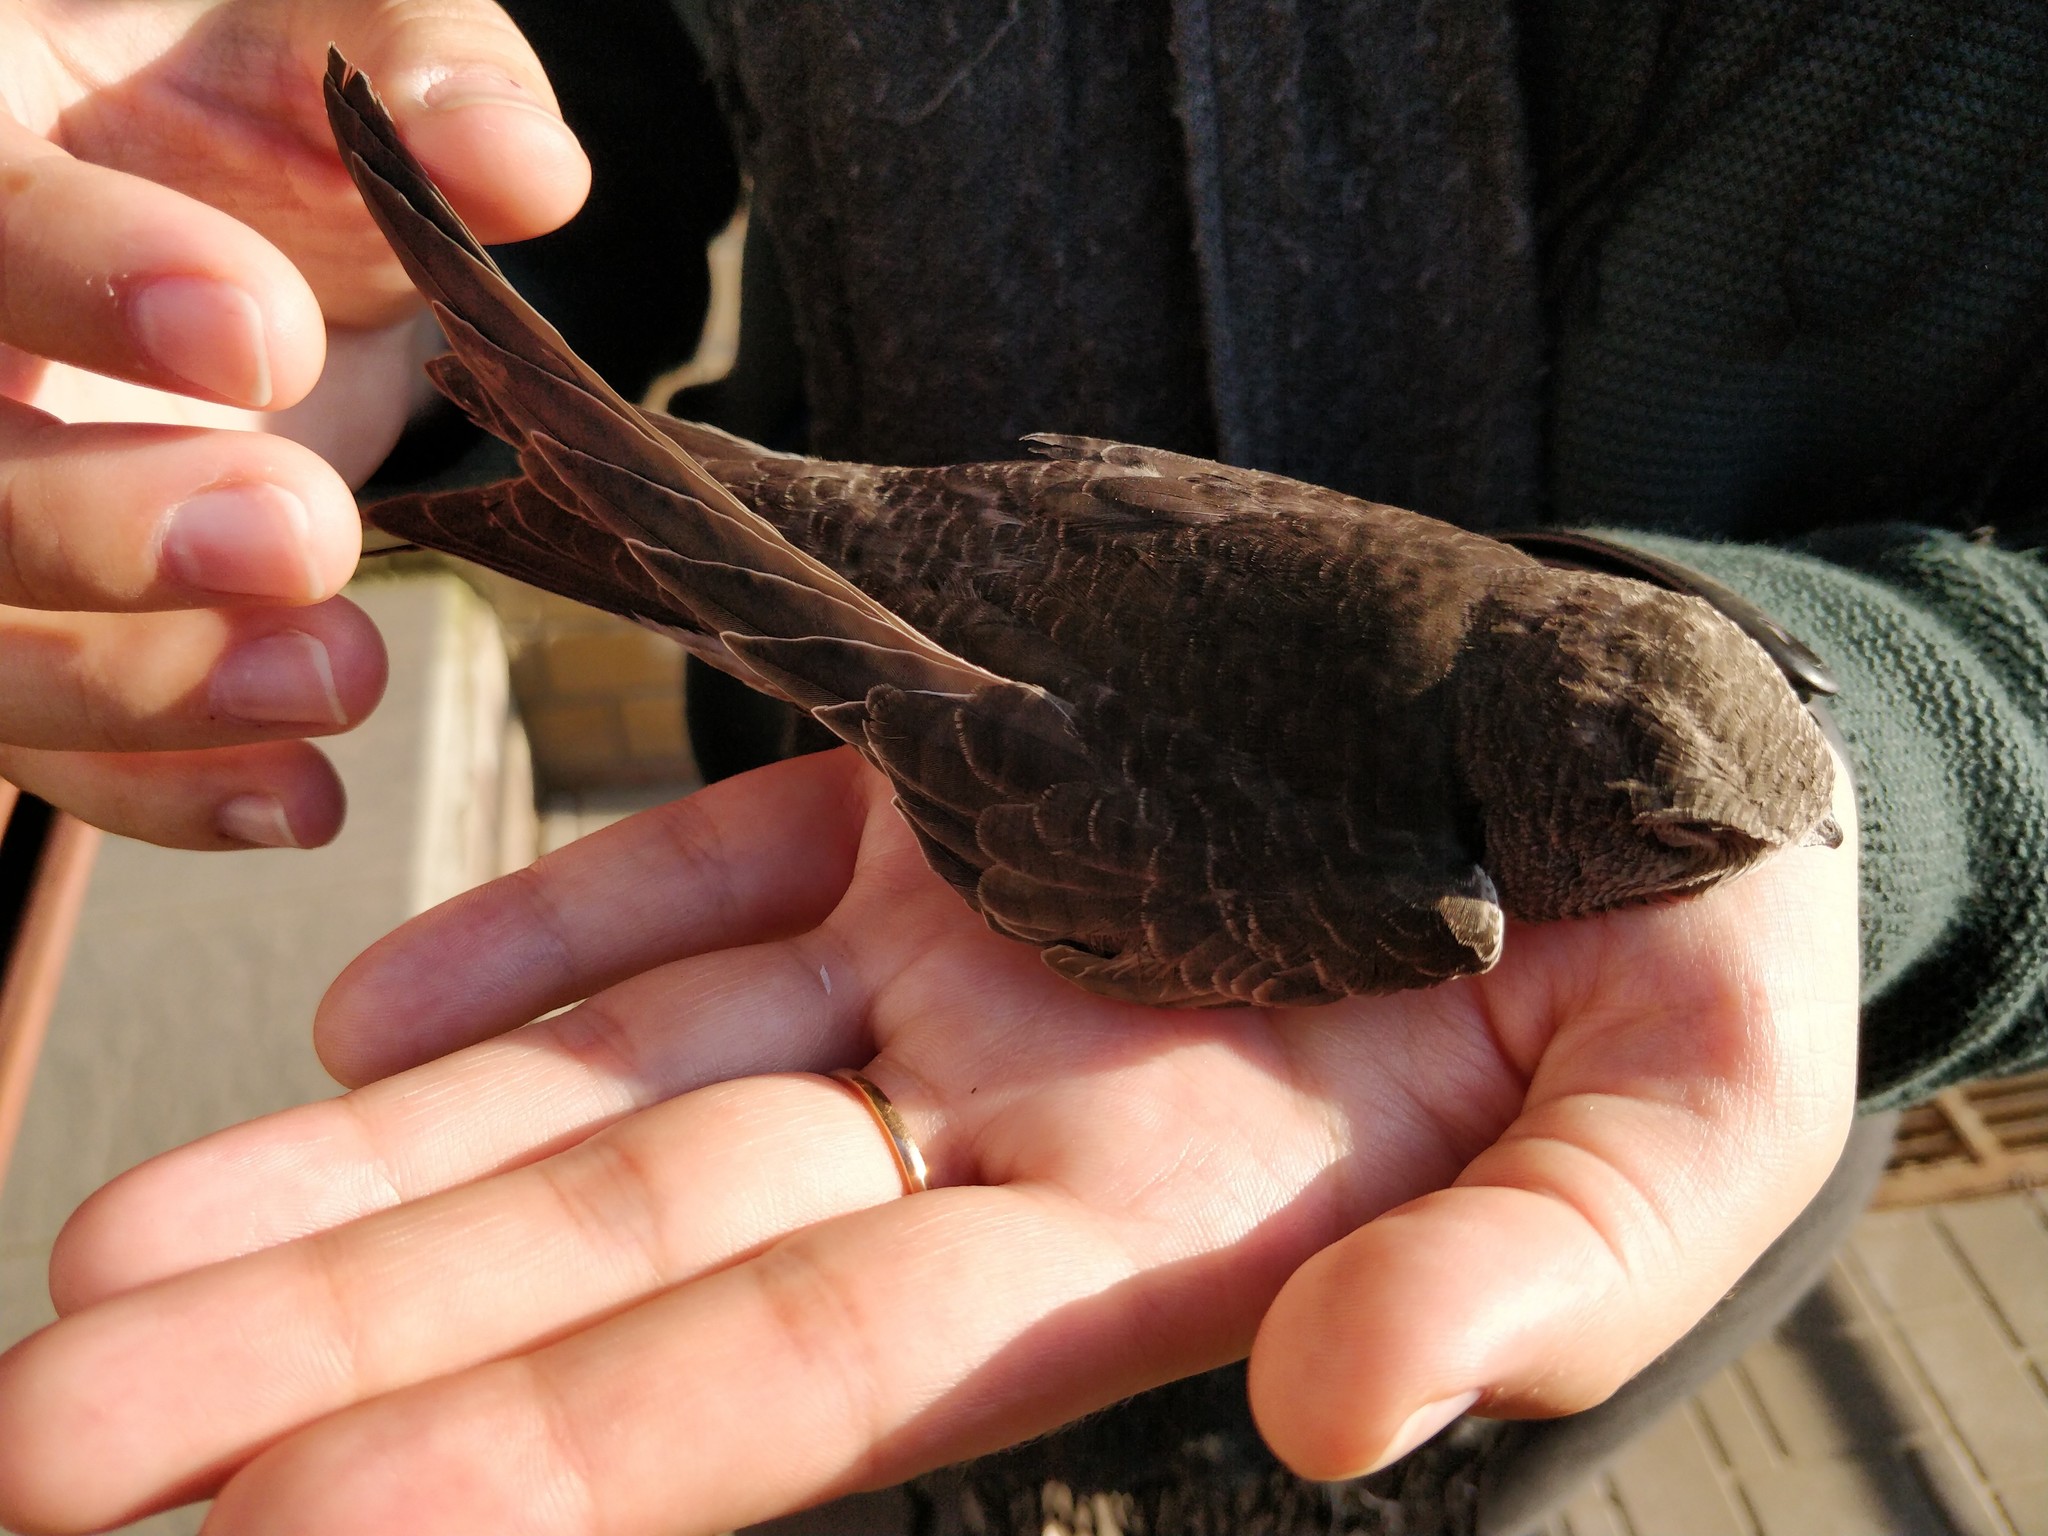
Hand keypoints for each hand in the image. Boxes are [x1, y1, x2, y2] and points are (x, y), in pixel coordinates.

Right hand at [0, 0, 585, 846]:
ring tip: (343, 676)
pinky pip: (47, 753)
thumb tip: (516, 160)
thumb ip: (421, 69)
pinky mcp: (27, 643)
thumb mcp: (342, 50)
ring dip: (141, 690)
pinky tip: (304, 798)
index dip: (77, 278)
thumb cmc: (260, 135)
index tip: (264, 336)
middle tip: (305, 530)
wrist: (218, 248)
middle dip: (94, 526)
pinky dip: (166, 792)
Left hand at [0, 745, 1858, 1533]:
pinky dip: (546, 937)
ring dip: (376, 1178)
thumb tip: (1343, 1412)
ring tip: (118, 1270)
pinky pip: (708, 886)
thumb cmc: (1699, 958)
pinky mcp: (943, 800)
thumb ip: (1535, 1282)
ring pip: (616, 1089)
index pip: (807, 1385)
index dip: (546, 1473)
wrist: (1647, 763)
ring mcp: (951, 954)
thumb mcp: (1688, 1126)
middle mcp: (1005, 1117)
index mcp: (1165, 1224)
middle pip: (629, 1264)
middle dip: (351, 1364)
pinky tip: (378, 1012)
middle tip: (61, 1453)